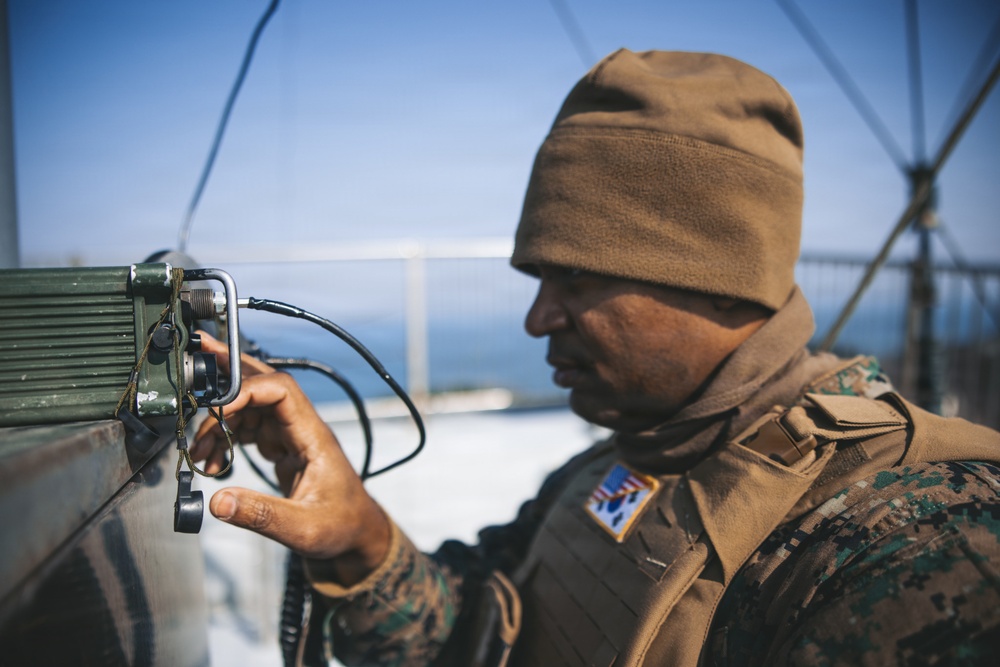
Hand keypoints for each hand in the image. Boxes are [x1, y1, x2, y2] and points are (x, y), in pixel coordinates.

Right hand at [191, 332, 389, 584]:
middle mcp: (302, 428)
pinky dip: (226, 439)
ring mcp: (291, 435)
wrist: (356, 535)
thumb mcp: (303, 529)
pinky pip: (248, 429)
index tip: (214, 413)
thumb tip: (218, 502)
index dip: (246, 391)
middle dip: (230, 373)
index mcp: (313, 436)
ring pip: (250, 408)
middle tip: (196, 360)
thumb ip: (261, 516)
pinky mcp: (282, 447)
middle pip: (265, 384)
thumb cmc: (341, 527)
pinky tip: (214, 462)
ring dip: (219, 423)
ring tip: (198, 452)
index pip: (281, 390)